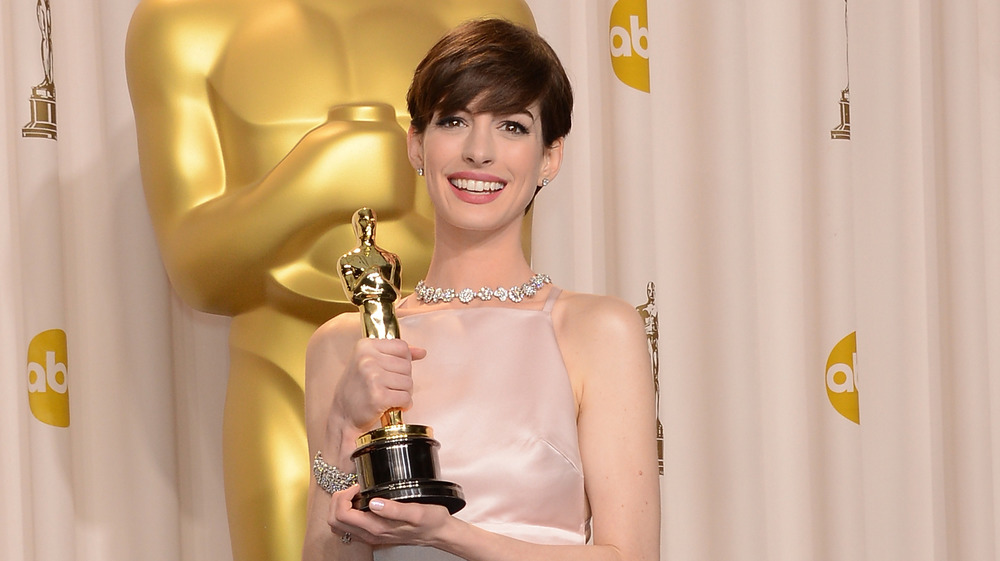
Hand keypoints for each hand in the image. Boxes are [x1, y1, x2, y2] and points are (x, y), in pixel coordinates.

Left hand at [327, 487, 454, 546]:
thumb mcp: (417, 511)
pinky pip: (348, 527)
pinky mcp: (373, 534)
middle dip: (338, 500)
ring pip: (339, 525)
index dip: (344, 496)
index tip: (358, 485)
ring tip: (356, 493)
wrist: (438, 533)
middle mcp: (369, 535)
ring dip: (341, 506)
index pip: (342, 515)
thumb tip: (373, 502)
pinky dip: (348, 512)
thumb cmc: (430, 521)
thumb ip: (394, 509)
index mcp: (376, 528)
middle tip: (355, 487)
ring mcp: (369, 536)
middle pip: (334, 521)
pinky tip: (362, 501)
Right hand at [331, 338, 426, 430]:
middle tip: (387, 387)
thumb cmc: (356, 390)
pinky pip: (406, 398)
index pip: (402, 347)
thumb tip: (421, 352)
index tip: (392, 371)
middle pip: (407, 366)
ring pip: (409, 382)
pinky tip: (392, 405)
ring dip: (403, 393)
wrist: (344, 415)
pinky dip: (404, 404)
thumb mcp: (370, 363)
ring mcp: (373, 378)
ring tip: (388, 396)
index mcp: (365, 346)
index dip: (403, 361)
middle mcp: (368, 359)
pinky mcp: (378, 396)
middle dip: (402, 379)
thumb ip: (395, 354)